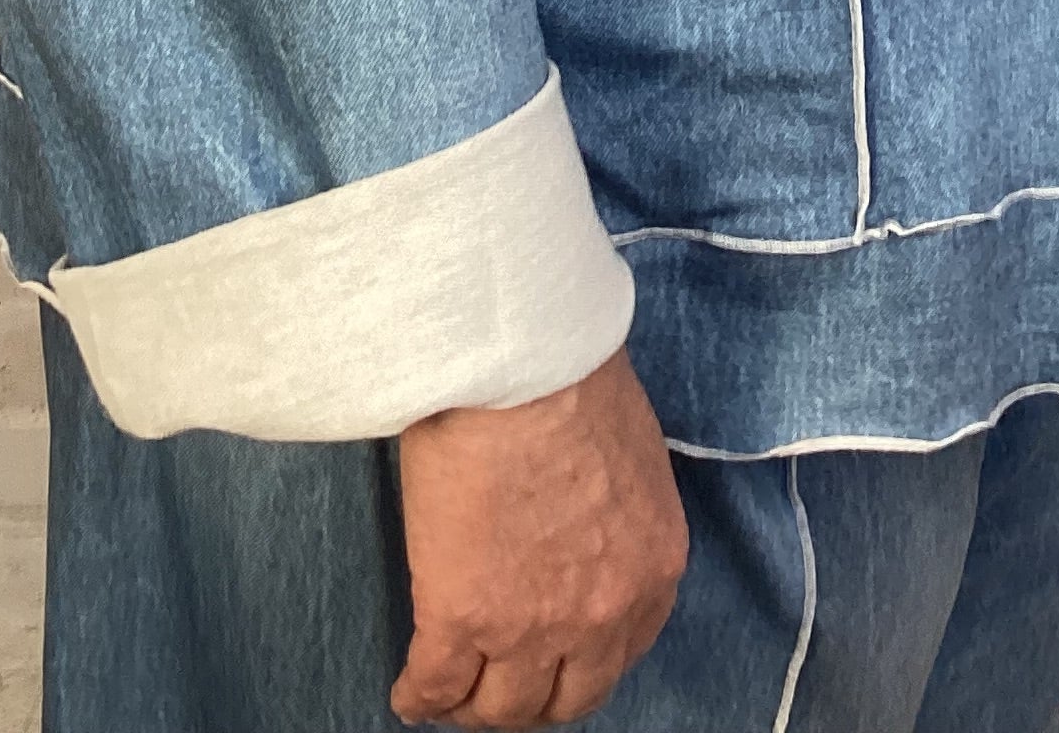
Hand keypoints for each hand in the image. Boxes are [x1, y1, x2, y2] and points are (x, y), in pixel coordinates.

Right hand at [391, 346, 688, 726]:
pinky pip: (435, 684)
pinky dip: (418, 696)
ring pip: (500, 706)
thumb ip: (616, 515)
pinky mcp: (461, 617)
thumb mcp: (629, 457)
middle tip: (502, 687)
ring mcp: (529, 626)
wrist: (520, 361)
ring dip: (473, 707)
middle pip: (565, 700)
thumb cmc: (572, 376)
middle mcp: (601, 616)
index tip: (553, 661)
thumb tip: (578, 522)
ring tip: (449, 694)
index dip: (578, 666)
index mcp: (651, 571)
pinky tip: (408, 693)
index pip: (620, 656)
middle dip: (532, 700)